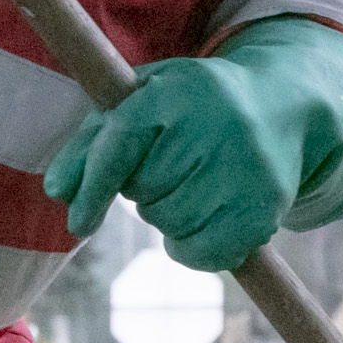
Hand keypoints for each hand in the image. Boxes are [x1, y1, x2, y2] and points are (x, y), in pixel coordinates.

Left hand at [41, 18, 342, 272]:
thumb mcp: (143, 101)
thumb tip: (58, 191)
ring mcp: (245, 168)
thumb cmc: (192, 107)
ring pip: (169, 223)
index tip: (79, 222)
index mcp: (177, 89)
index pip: (122, 141)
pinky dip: (190, 247)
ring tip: (196, 182)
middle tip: (175, 162)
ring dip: (168, 215)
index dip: (94, 183)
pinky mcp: (264, 209)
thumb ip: (93, 140)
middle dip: (145, 187)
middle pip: (143, 190)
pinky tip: (207, 216)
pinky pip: (200, 253)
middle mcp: (216, 124)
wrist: (284, 106)